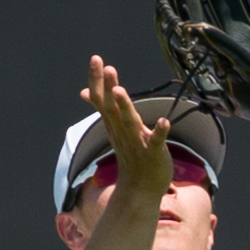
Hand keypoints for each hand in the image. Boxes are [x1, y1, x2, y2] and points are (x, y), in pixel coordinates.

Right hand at [80, 56, 172, 196]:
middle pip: (112, 107)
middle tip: (106, 67)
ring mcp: (136, 143)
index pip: (101, 99)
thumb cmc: (129, 155)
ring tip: (119, 91)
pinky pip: (155, 142)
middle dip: (108, 88)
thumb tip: (85, 91)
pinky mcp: (153, 154)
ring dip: (124, 107)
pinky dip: (159, 132)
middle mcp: (122, 131)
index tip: (96, 59)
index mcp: (113, 124)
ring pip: (129, 122)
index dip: (98, 80)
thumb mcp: (113, 128)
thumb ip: (103, 107)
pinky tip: (164, 121)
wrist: (139, 190)